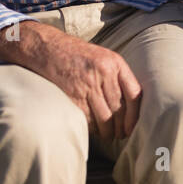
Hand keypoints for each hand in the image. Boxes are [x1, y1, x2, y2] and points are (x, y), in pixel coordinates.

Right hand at [0, 21, 141, 141]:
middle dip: (121, 127)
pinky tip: (93, 130)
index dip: (135, 115)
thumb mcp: (102, 57)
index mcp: (115, 63)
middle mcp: (104, 73)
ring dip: (107, 132)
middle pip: (119, 109)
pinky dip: (92, 128)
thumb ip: (115, 76)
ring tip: (107, 135)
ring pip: (105, 118)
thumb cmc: (76, 54)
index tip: (132, 126)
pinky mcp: (73, 96)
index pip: (134, 94)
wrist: (47, 48)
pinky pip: (88, 119)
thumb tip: (129, 105)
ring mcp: (88, 85)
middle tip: (120, 135)